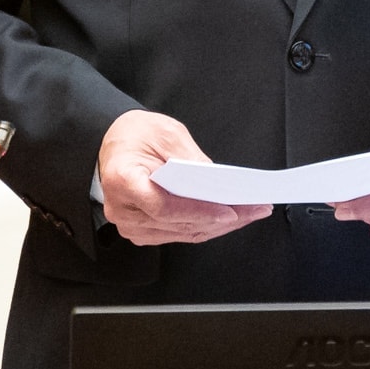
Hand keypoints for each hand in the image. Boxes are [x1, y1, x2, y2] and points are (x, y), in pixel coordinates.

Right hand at [98, 110, 273, 246]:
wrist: (115, 143)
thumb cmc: (136, 135)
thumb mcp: (166, 134)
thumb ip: (191, 160)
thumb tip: (218, 183)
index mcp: (122, 180)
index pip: (164, 206)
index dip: (199, 211)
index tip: (230, 211)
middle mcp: (122, 210)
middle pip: (178, 224)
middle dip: (221, 219)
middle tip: (255, 209)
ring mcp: (131, 225)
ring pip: (183, 234)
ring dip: (219, 226)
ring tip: (250, 213)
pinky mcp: (142, 231)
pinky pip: (179, 234)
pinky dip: (206, 226)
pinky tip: (229, 218)